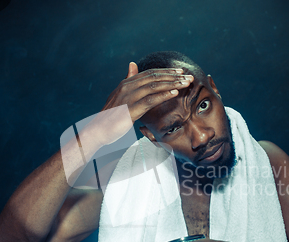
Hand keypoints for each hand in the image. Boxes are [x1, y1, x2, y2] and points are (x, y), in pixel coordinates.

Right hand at [76, 62, 193, 154]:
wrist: (99, 129)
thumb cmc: (112, 115)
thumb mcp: (121, 95)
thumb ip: (129, 81)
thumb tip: (133, 64)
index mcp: (127, 82)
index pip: (151, 73)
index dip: (167, 71)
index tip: (181, 72)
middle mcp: (128, 86)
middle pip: (155, 77)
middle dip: (174, 76)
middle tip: (189, 76)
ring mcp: (129, 96)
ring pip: (155, 86)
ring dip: (173, 84)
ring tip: (186, 83)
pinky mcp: (131, 108)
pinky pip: (150, 99)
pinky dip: (164, 95)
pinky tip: (175, 93)